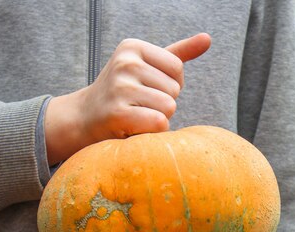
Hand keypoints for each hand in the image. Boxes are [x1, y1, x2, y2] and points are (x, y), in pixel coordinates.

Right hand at [44, 33, 210, 164]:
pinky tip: (134, 126)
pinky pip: (159, 123)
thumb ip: (180, 53)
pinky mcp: (118, 113)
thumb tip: (208, 38)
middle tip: (139, 104)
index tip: (149, 87)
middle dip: (163, 102)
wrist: (86, 117)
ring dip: (159, 117)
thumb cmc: (125, 91)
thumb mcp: (149, 66)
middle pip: (174, 89)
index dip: (171, 84)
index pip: (177, 68)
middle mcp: (125, 63)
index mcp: (133, 47)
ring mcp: (120, 87)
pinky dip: (153, 131)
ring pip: (169, 107)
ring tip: (137, 114)